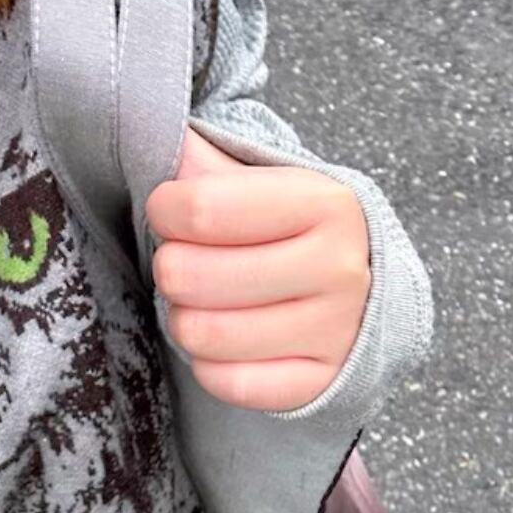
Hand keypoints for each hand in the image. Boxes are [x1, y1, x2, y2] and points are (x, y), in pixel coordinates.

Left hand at [144, 127, 371, 411]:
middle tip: (187, 264)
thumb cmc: (292, 231)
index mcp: (324, 202)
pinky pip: (227, 383)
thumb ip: (204, 159)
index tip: (172, 211)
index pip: (198, 208)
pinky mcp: (320, 383)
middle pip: (189, 277)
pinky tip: (226, 342)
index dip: (164, 210)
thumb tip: (151, 130)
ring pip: (201, 335)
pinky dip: (210, 365)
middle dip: (171, 269)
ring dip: (184, 320)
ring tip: (203, 303)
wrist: (361, 294)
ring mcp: (335, 331)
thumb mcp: (261, 181)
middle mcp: (339, 267)